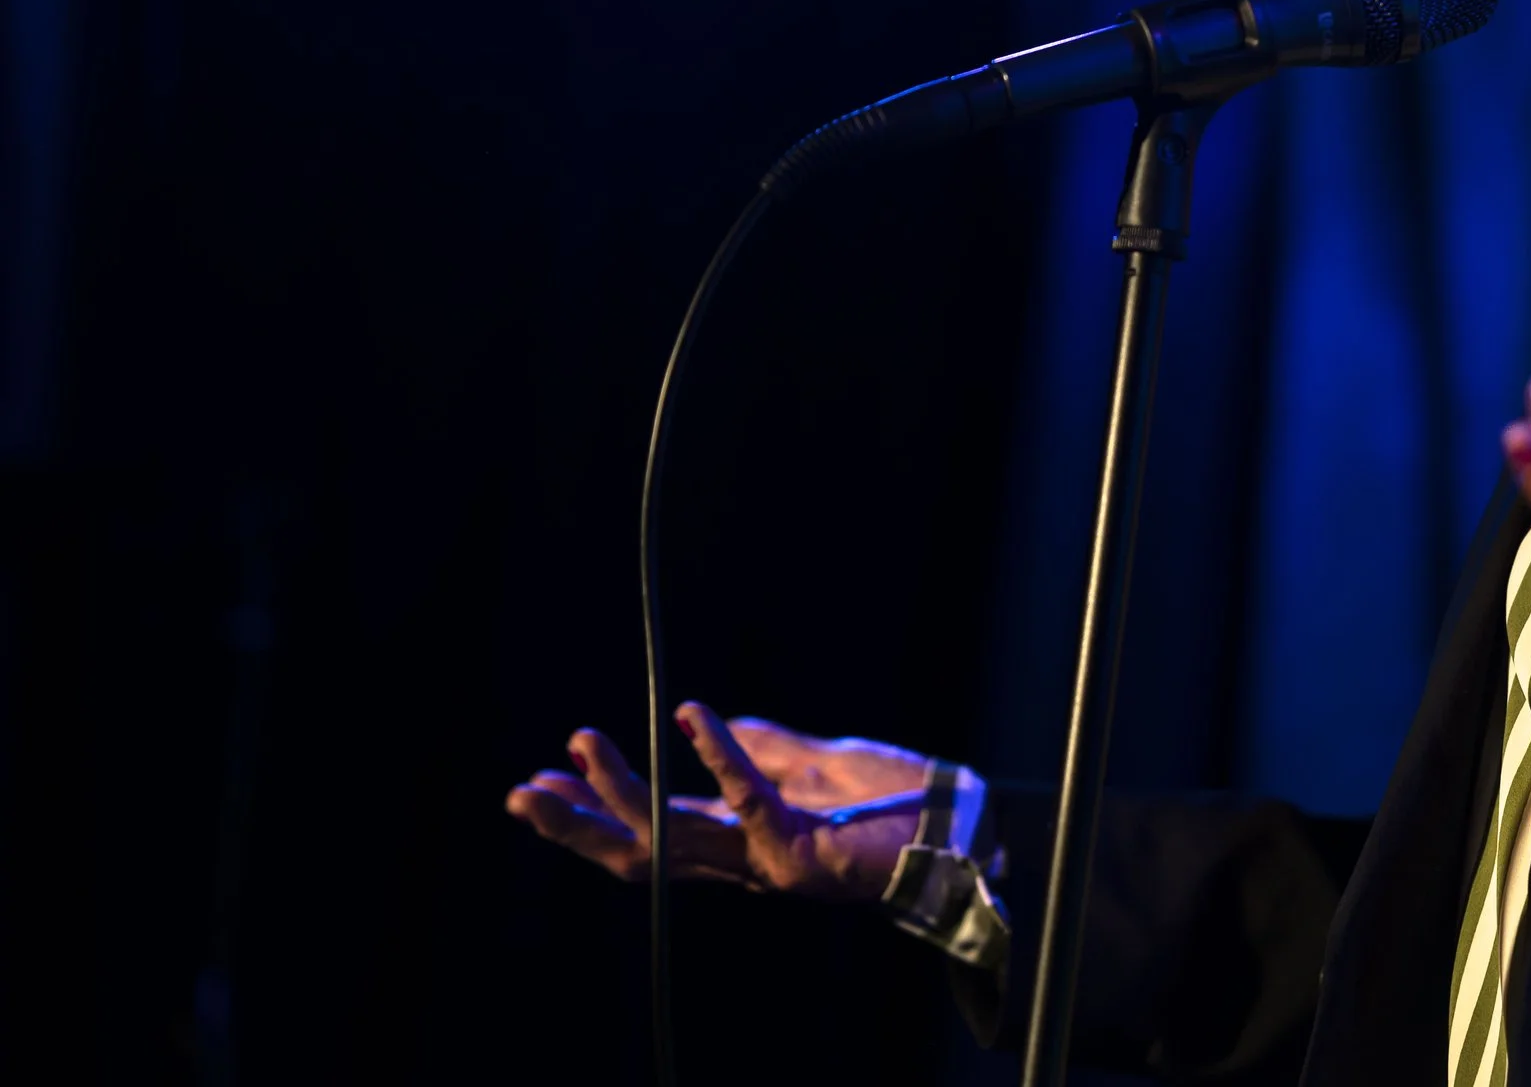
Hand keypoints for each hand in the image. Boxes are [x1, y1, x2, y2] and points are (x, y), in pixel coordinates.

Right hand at [504, 703, 930, 901]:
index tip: (536, 781)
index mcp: (737, 843)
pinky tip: (692, 712)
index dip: (590, 814)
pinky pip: (750, 797)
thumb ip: (765, 749)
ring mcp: (770, 861)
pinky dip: (720, 752)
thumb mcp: (817, 762)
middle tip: (521, 792)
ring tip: (582, 743)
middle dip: (577, 826)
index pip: (647, 836)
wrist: (965, 826)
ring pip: (676, 838)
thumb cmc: (896, 800)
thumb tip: (711, 724)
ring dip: (625, 787)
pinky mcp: (805, 849)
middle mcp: (743, 862)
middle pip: (639, 856)